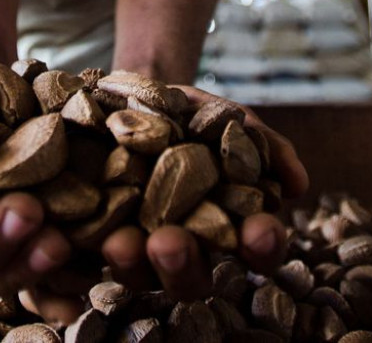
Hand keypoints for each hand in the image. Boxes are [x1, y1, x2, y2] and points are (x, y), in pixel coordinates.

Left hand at [98, 85, 308, 300]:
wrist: (123, 92)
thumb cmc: (187, 112)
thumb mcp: (225, 118)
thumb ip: (261, 145)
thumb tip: (297, 183)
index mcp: (225, 226)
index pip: (255, 250)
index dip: (262, 247)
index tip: (260, 230)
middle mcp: (183, 249)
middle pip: (191, 280)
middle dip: (183, 264)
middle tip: (170, 242)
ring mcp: (134, 249)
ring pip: (136, 276)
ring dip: (130, 263)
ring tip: (120, 240)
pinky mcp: (87, 239)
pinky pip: (82, 259)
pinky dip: (78, 252)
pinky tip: (73, 234)